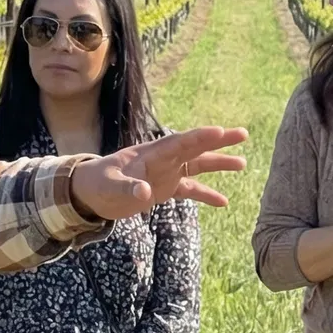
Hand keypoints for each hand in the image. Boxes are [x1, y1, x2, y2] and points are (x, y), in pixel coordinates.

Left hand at [73, 125, 247, 219]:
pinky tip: (223, 201)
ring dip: (218, 163)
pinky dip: (206, 194)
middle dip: (217, 142)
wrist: (89, 192)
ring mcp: (165, 173)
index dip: (199, 137)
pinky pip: (190, 189)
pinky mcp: (164, 188)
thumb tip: (144, 194)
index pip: (179, 143)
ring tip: (243, 163)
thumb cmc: (97, 183)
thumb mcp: (109, 187)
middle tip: (242, 134)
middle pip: (194, 148)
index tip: (220, 131)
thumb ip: (126, 189)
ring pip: (197, 166)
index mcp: (150, 154)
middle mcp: (162, 160)